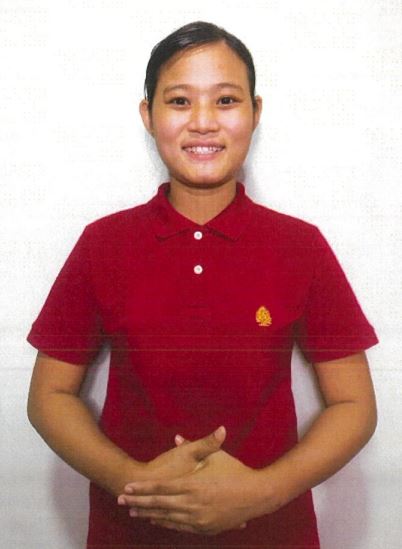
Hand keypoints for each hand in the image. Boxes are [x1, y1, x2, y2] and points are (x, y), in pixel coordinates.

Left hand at [118, 427, 263, 535]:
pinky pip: (180, 527)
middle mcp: (193, 504)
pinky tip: (156, 520)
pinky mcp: (205, 528)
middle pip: (159, 505)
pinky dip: (166, 523)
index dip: (143, 489)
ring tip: (133, 512)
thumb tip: (177, 435)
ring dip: (148, 514)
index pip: (161, 489)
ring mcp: (199, 519)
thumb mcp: (215, 456)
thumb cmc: (235, 471)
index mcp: (194, 485)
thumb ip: (195, 446)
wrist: (256, 495)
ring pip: (167, 518)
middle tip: (122, 500)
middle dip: (138, 503)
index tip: (128, 487)